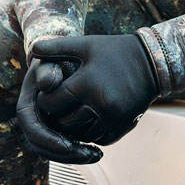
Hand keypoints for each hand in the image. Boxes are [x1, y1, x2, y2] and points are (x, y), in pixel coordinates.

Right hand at [16, 58, 102, 163]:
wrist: (61, 59)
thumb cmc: (55, 58)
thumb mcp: (50, 60)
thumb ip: (48, 69)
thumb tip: (48, 84)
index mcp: (26, 108)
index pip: (34, 132)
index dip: (50, 141)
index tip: (69, 145)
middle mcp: (33, 121)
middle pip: (44, 148)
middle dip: (65, 155)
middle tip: (88, 155)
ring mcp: (44, 126)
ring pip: (54, 151)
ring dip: (74, 157)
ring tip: (95, 155)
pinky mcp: (57, 129)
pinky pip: (64, 146)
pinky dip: (78, 151)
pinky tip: (96, 151)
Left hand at [32, 34, 159, 145]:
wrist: (152, 63)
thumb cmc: (115, 51)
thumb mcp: (86, 45)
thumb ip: (58, 47)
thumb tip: (32, 49)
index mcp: (86, 83)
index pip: (52, 103)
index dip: (46, 99)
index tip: (48, 93)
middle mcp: (99, 104)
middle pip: (64, 123)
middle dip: (57, 116)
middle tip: (57, 106)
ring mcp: (112, 118)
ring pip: (79, 135)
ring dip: (72, 128)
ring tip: (71, 112)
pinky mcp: (122, 127)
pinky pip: (97, 139)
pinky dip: (90, 133)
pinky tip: (89, 118)